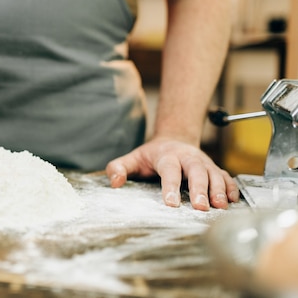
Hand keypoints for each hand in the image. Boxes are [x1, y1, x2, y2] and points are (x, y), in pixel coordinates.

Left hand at [105, 137, 239, 210]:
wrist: (174, 140)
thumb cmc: (152, 154)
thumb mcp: (132, 158)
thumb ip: (119, 168)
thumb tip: (114, 182)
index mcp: (167, 156)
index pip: (169, 171)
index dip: (170, 187)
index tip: (171, 203)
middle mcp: (188, 158)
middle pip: (197, 171)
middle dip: (200, 189)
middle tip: (201, 207)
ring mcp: (203, 163)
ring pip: (214, 174)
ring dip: (219, 189)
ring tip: (220, 206)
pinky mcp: (214, 169)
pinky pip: (226, 176)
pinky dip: (231, 187)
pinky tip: (232, 200)